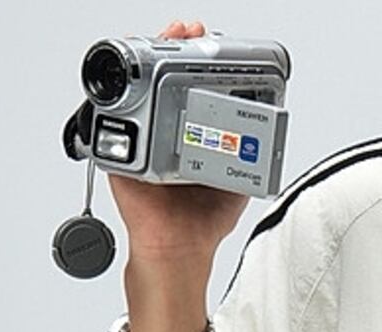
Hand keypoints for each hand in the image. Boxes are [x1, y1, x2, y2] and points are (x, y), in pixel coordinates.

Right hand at [106, 20, 249, 261]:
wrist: (178, 249)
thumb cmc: (202, 222)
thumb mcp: (235, 183)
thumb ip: (247, 157)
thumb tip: (267, 134)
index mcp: (188, 136)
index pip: (189, 88)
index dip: (193, 60)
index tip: (206, 42)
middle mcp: (162, 132)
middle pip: (159, 79)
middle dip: (171, 47)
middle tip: (186, 32)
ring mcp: (138, 139)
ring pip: (137, 90)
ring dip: (148, 60)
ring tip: (166, 40)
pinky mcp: (120, 151)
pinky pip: (114, 119)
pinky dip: (121, 97)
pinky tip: (136, 79)